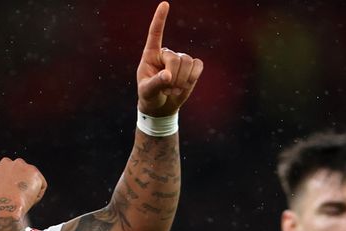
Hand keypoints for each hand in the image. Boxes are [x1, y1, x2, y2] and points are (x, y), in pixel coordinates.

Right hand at [0, 158, 46, 218]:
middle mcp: (9, 162)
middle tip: (14, 199)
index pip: (5, 175)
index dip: (6, 188)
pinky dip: (37, 193)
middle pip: (18, 174)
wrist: (4, 211)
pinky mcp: (35, 174)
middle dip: (17, 185)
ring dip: (27, 188)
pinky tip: (29, 201)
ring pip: (28, 179)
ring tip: (21, 201)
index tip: (5, 197)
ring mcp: (23, 167)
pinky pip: (40, 184)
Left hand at [137, 2, 203, 116]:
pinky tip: (184, 86)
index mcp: (151, 54)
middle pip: (176, 58)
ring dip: (181, 81)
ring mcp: (180, 59)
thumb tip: (168, 75)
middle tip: (167, 89)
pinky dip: (192, 77)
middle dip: (173, 77)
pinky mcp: (192, 66)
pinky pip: (198, 66)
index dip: (160, 19)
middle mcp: (166, 53)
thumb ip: (156, 83)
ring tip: (172, 90)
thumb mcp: (147, 91)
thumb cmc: (149, 96)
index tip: (165, 4)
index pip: (155, 33)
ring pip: (188, 62)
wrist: (161, 105)